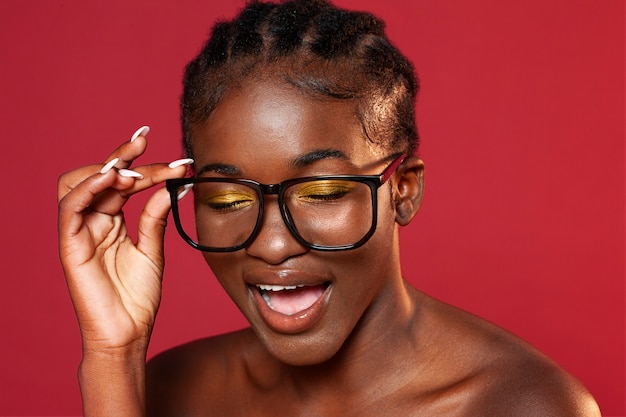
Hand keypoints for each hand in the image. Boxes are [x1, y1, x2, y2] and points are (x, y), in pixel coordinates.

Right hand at [58, 127, 192, 354]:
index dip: (147, 166)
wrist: (128, 334)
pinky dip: (88, 188)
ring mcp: (79, 232)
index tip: (178, 159)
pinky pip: (70, 208)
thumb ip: (155, 217)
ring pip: (79, 183)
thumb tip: (172, 186)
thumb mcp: (153, 250)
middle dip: (124, 156)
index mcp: (112, 221)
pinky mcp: (69, 246)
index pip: (123, 183)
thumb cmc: (138, 297)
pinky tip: (112, 178)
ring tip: (135, 167)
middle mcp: (93, 222)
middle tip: (147, 141)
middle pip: (101, 176)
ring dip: (106, 168)